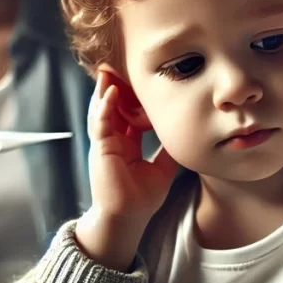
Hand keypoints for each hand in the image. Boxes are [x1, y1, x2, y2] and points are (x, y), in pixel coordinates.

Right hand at [75, 71, 177, 270]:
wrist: (128, 218)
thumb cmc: (141, 198)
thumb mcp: (162, 168)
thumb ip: (167, 150)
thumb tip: (183, 134)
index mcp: (125, 144)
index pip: (127, 113)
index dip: (133, 97)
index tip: (141, 80)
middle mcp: (113, 140)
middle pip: (112, 106)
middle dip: (115, 86)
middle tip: (119, 65)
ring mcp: (104, 143)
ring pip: (102, 110)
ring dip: (105, 89)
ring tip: (109, 70)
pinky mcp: (100, 149)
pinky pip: (100, 123)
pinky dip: (104, 107)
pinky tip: (111, 92)